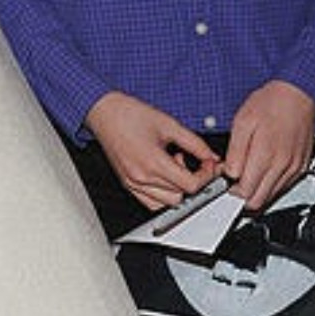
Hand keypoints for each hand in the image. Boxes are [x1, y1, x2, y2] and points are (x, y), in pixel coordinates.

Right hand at [84, 93, 222, 212]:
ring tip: (175, 167)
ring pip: (168, 202)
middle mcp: (141, 177)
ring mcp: (133, 183)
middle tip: (196, 163)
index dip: (206, 176)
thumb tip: (210, 156)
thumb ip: (195, 143)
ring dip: (178, 189)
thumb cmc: (130, 115)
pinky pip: (151, 202)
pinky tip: (164, 176)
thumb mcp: (170, 124)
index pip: (191, 185)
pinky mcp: (127, 184)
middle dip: (194, 180)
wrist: (104, 112)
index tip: (208, 164)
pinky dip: (163, 195)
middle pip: (182, 195)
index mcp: (153, 162)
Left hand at [223, 81, 314, 211]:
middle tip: (233, 183)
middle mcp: (283, 166)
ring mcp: (294, 168)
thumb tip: (229, 174)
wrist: (298, 94)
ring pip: (272, 196)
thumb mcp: (243, 122)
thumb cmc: (271, 103)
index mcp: (266, 156)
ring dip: (257, 191)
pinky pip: (284, 187)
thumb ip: (235, 152)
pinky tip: (263, 171)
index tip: (225, 183)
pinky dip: (271, 184)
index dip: (231, 192)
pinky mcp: (302, 167)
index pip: (246, 192)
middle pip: (259, 200)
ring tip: (247, 173)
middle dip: (242, 197)